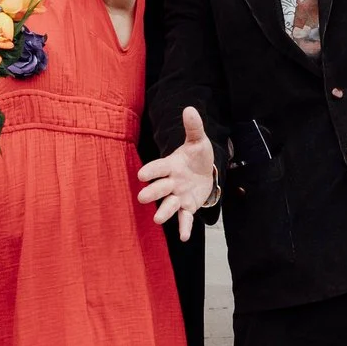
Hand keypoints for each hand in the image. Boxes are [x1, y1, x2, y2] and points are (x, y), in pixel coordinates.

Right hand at [134, 108, 217, 242]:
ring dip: (164, 212)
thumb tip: (189, 108)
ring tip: (158, 219)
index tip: (142, 174)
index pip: (159, 167)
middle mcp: (171, 182)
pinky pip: (184, 218)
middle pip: (160, 188)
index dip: (151, 171)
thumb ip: (193, 127)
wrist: (204, 172)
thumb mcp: (198, 141)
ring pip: (169, 205)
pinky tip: (184, 237)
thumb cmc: (196, 157)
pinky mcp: (187, 207)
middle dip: (152, 192)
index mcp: (170, 166)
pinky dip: (184, 227)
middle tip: (142, 197)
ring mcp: (178, 196)